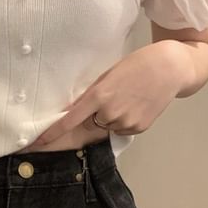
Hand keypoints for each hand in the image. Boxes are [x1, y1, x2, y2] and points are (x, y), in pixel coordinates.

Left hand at [30, 41, 188, 147]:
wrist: (171, 67)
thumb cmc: (137, 64)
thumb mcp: (108, 75)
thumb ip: (92, 94)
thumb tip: (76, 110)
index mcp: (99, 96)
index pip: (69, 120)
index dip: (51, 133)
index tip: (36, 142)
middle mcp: (110, 112)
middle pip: (90, 124)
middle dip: (92, 117)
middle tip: (111, 98)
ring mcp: (126, 122)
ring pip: (106, 127)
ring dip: (109, 118)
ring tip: (127, 98)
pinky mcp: (139, 128)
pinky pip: (121, 129)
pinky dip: (123, 120)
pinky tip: (135, 105)